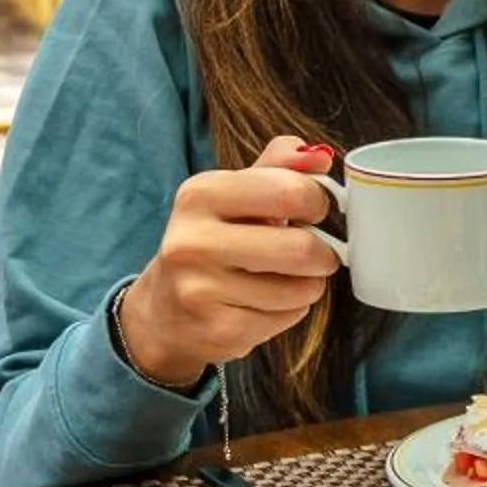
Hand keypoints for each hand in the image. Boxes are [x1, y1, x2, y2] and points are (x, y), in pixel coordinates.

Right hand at [120, 136, 340, 386]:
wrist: (163, 310)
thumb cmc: (211, 242)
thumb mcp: (234, 194)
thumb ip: (277, 167)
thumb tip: (320, 156)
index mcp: (199, 194)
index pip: (290, 190)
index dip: (317, 201)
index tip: (313, 210)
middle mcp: (193, 241)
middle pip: (301, 247)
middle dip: (323, 252)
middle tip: (315, 252)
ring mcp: (202, 290)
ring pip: (302, 288)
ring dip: (308, 284)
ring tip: (282, 278)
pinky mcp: (219, 330)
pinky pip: (289, 317)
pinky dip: (290, 310)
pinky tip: (263, 302)